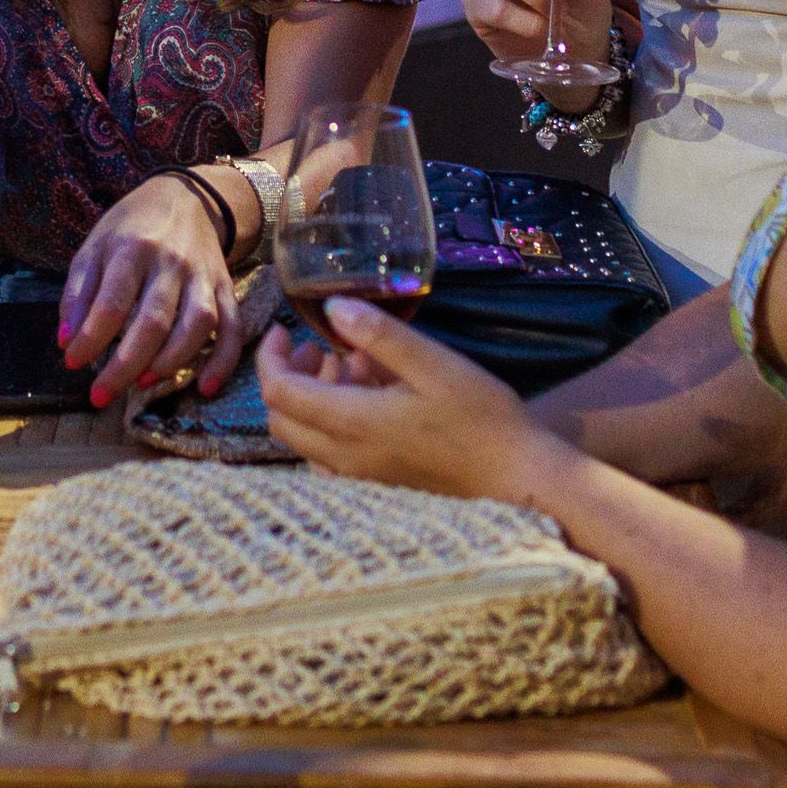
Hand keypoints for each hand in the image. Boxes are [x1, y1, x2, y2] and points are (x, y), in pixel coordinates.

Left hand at [60, 176, 237, 402]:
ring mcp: (203, 275)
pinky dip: (223, 361)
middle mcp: (171, 262)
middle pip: (153, 321)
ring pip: (197, 325)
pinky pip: (232, 327)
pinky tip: (205, 387)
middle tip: (100, 395)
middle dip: (125, 365)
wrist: (184, 196)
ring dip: (171, 362)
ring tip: (143, 385)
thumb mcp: (94, 247)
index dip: (90, 339)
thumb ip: (78, 292)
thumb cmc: (131, 227)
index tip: (72, 363)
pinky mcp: (226, 287)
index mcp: (132, 249)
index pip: (111, 303)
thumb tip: (66, 341)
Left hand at [258, 300, 555, 502]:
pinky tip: (370, 397)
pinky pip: (330, 454)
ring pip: (304, 438)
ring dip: (311, 397)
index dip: (270, 357)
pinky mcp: (378, 481)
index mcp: (351, 423)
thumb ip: (380, 335)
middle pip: (282, 420)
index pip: (279, 394)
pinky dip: (331, 421)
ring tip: (352, 362)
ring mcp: (360, 474)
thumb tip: (333, 306)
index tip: (284, 328)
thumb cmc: (480, 416)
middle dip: (286, 376)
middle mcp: (344, 456)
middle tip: (315, 344)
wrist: (515, 476)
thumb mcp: (433, 363)